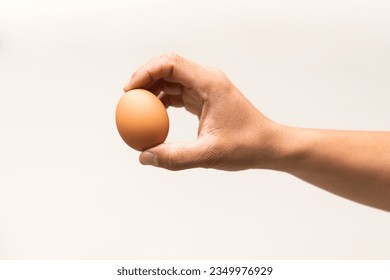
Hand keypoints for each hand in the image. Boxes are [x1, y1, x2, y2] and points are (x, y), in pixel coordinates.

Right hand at [123, 53, 284, 170]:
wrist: (268, 145)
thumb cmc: (246, 147)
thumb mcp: (208, 155)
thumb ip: (175, 157)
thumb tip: (144, 157)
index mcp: (210, 83)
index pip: (171, 64)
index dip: (145, 72)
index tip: (129, 91)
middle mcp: (207, 79)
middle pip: (168, 66)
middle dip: (144, 78)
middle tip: (127, 100)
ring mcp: (206, 88)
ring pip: (171, 79)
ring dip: (152, 90)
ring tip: (136, 110)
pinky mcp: (205, 98)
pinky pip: (178, 93)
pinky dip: (162, 100)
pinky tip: (153, 117)